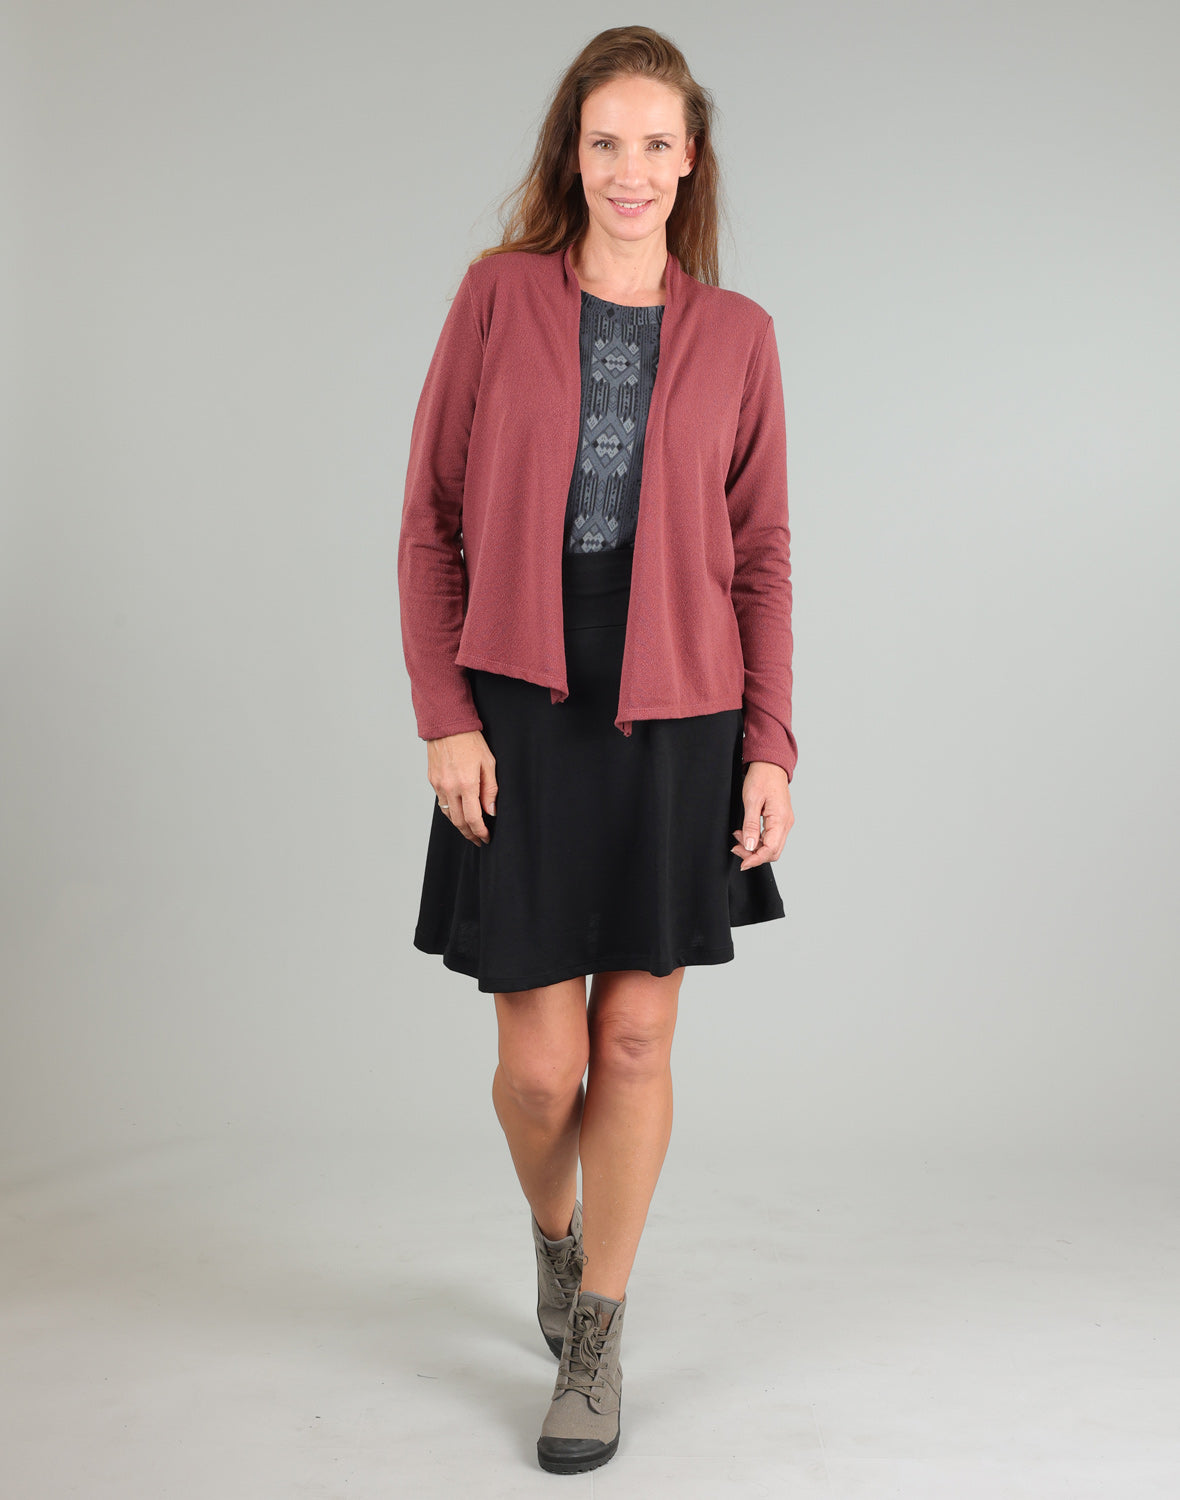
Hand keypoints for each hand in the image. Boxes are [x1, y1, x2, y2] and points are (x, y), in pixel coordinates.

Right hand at [427, 731, 496, 845]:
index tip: (486, 838)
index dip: (480, 832)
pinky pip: (442, 802)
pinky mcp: (432, 781)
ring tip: (469, 830)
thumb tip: (491, 811)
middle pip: (459, 822)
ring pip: (449, 814)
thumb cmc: (470, 741)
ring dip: (459, 825)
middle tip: (478, 840)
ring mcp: (439, 785)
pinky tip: (458, 812)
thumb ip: (490, 790)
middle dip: (469, 834)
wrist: (447, 725)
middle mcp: (450, 788)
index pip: (473, 818)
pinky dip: (451, 811)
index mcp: (466, 785)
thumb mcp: (488, 764)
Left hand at [732, 761, 793, 869]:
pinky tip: (745, 832)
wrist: (770, 764)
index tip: (742, 864)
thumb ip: (751, 825)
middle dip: (754, 855)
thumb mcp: (752, 800)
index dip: (756, 859)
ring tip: (737, 837)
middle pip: (773, 852)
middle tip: (736, 848)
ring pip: (771, 846)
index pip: (770, 850)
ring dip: (754, 847)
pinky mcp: (780, 820)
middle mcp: (786, 824)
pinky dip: (757, 839)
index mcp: (781, 820)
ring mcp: (784, 822)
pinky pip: (771, 837)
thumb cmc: (761, 777)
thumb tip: (749, 846)